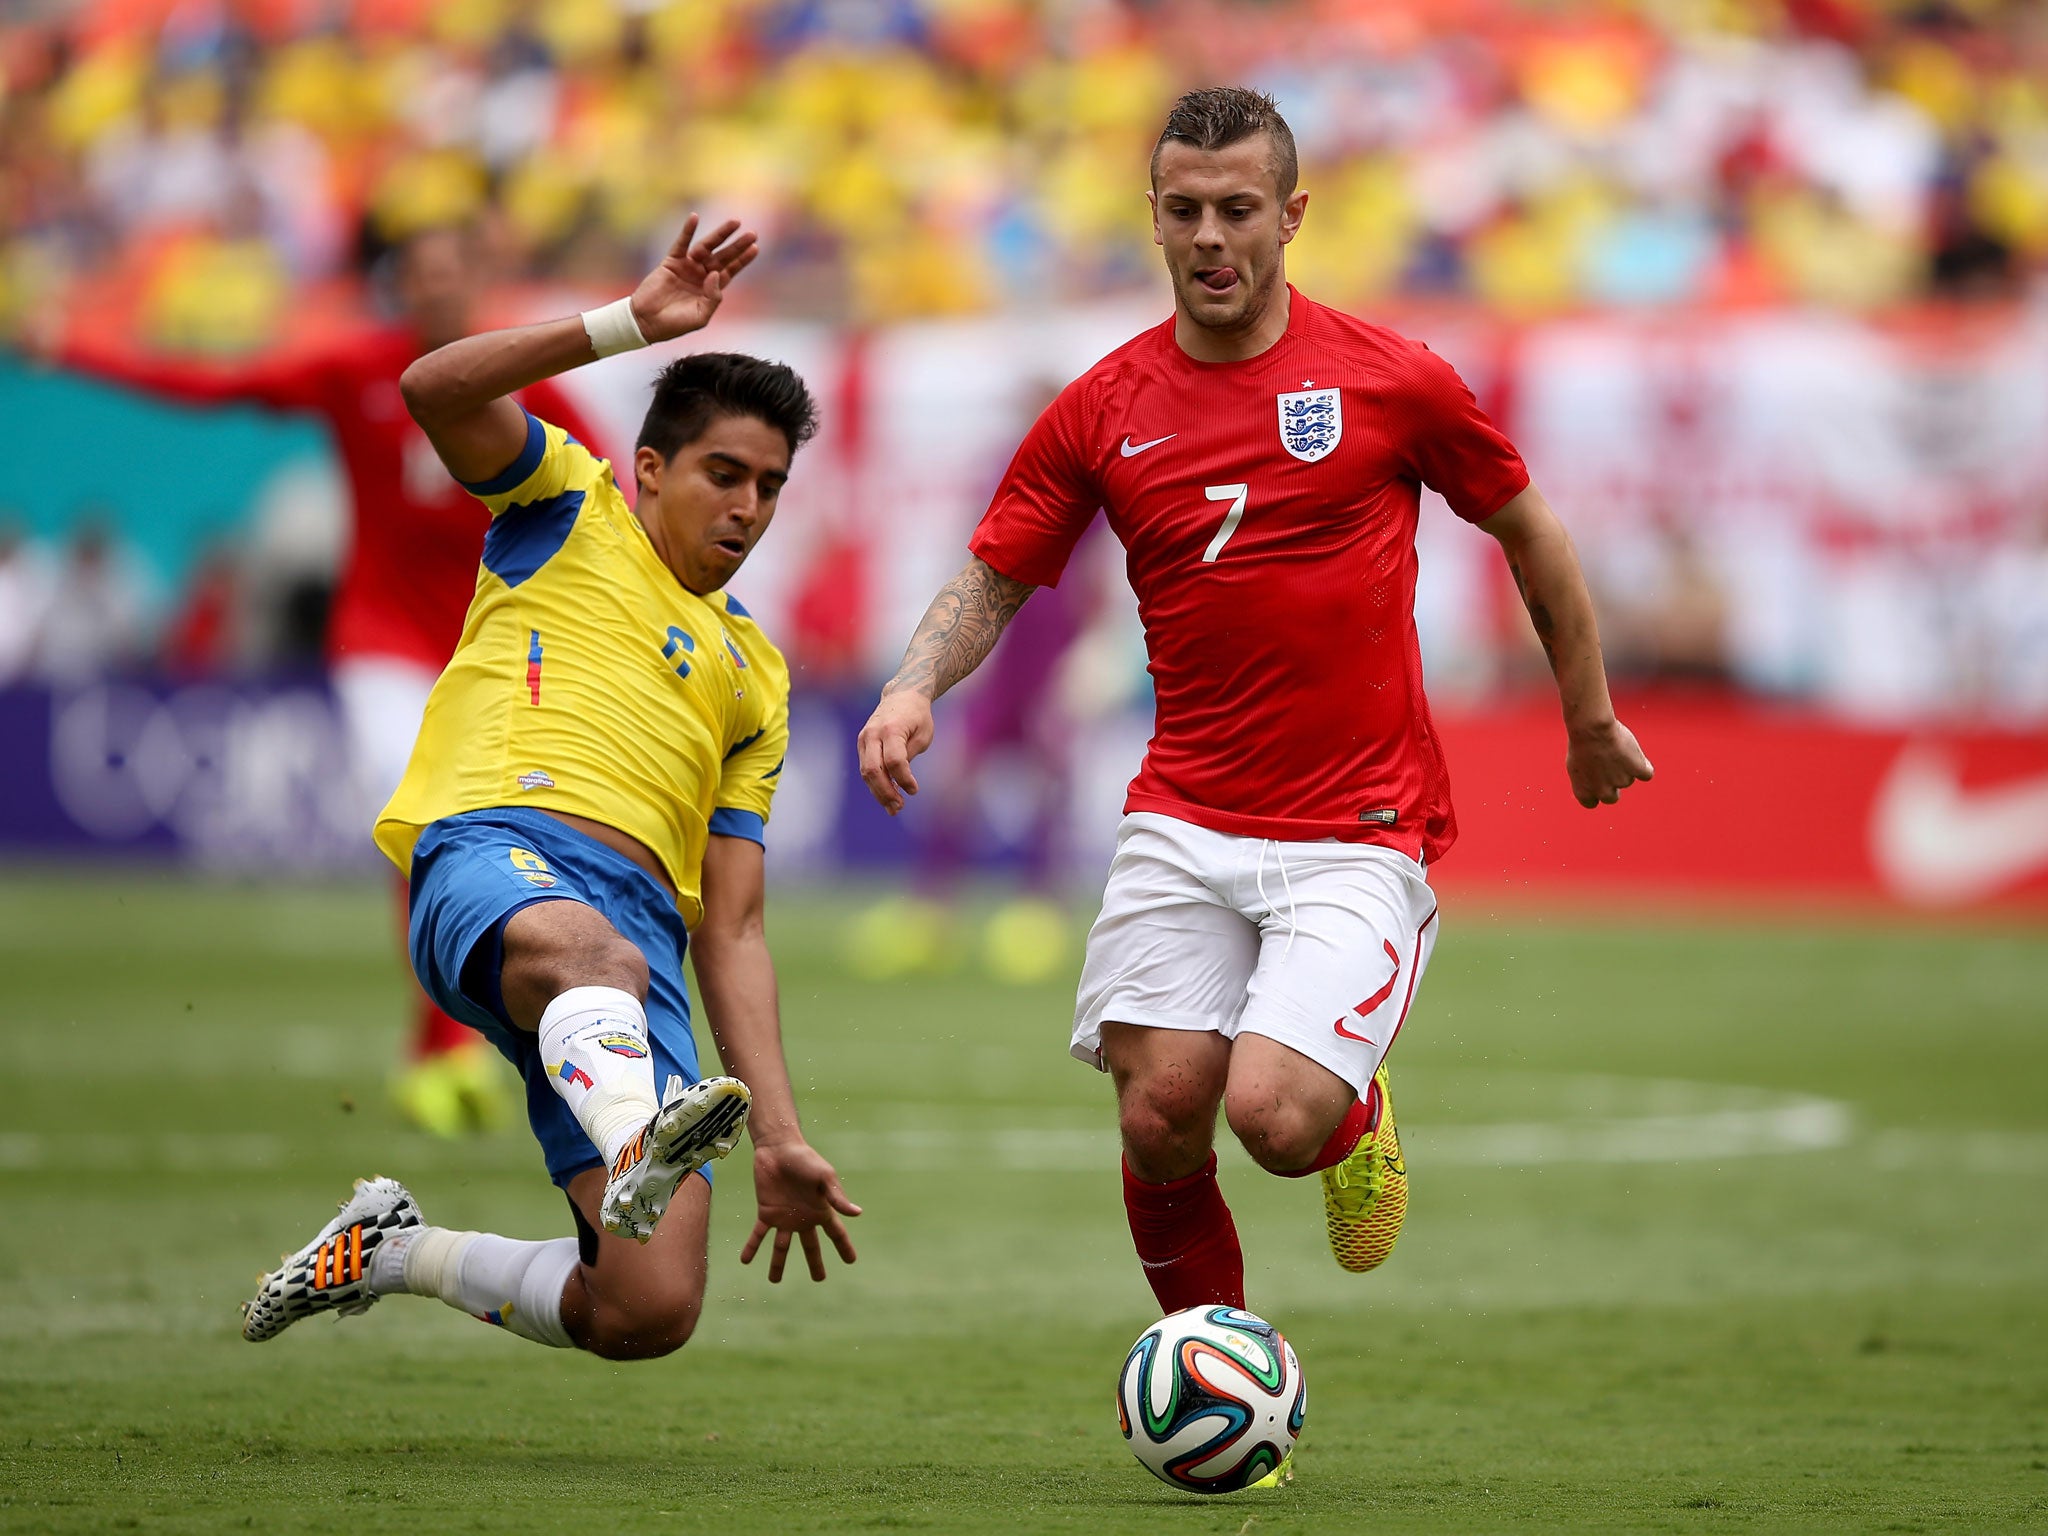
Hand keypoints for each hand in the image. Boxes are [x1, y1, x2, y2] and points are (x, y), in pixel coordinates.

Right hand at [628, 214, 758, 343]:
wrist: (647, 322)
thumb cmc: (675, 324)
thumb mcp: (700, 316)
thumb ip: (713, 298)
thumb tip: (715, 273)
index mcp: (711, 289)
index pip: (730, 271)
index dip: (742, 260)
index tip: (755, 248)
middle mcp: (701, 275)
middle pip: (723, 256)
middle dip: (738, 245)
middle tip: (753, 234)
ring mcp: (687, 267)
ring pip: (707, 247)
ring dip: (720, 234)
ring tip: (735, 223)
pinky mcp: (671, 262)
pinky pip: (681, 243)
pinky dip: (688, 230)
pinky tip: (695, 218)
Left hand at [740, 1139, 860, 1282]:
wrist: (778, 1148)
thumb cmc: (805, 1159)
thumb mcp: (824, 1176)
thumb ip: (837, 1197)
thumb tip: (857, 1214)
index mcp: (821, 1210)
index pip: (836, 1234)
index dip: (844, 1247)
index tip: (851, 1261)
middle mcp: (803, 1217)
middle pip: (810, 1246)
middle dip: (815, 1263)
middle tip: (819, 1279)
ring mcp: (784, 1217)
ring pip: (782, 1247)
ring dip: (777, 1264)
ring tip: (774, 1281)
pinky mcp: (766, 1212)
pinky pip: (758, 1234)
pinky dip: (752, 1247)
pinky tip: (745, 1261)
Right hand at [856, 689, 934, 814]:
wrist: (902, 695)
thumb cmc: (917, 716)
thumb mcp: (923, 734)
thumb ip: (909, 755)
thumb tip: (898, 781)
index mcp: (891, 729)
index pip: (894, 761)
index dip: (904, 779)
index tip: (914, 791)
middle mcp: (873, 734)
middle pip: (873, 770)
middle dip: (886, 792)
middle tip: (899, 808)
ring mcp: (864, 739)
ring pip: (866, 772)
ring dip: (879, 793)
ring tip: (894, 808)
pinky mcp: (862, 744)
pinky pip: (866, 768)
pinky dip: (876, 784)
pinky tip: (888, 796)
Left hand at [1566, 717, 1653, 806]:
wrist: (1592, 729)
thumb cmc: (1581, 742)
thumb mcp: (1575, 764)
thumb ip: (1587, 779)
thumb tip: (1596, 781)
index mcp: (1583, 792)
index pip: (1591, 803)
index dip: (1594, 790)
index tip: (1595, 779)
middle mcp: (1603, 792)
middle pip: (1612, 797)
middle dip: (1611, 784)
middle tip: (1609, 766)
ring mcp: (1622, 782)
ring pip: (1628, 779)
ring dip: (1624, 768)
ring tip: (1615, 749)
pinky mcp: (1638, 770)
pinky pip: (1647, 774)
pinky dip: (1643, 766)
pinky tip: (1635, 755)